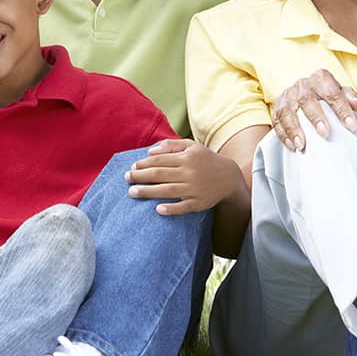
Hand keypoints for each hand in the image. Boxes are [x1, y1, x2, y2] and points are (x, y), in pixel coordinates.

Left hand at [125, 139, 248, 215]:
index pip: (160, 160)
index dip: (144, 163)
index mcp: (187, 158)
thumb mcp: (192, 146)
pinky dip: (171, 208)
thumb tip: (150, 151)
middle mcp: (190, 172)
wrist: (229, 177)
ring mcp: (194, 188)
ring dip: (149, 192)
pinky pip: (183, 207)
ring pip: (168, 190)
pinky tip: (157, 209)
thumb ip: (172, 146)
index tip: (132, 167)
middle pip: (160, 174)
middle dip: (141, 176)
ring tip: (132, 192)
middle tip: (126, 179)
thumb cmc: (206, 160)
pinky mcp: (199, 203)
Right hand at [272, 69, 356, 150]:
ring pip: (287, 111)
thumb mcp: (341, 92)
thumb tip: (356, 105)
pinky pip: (277, 121)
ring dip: (294, 129)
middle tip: (325, 133)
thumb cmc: (327, 94)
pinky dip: (283, 135)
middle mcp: (302, 85)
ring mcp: (288, 96)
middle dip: (315, 117)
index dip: (342, 108)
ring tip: (302, 144)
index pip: (332, 92)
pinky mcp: (277, 108)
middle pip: (306, 99)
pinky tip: (292, 145)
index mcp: (321, 79)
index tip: (351, 125)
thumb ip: (350, 97)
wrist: (306, 91)